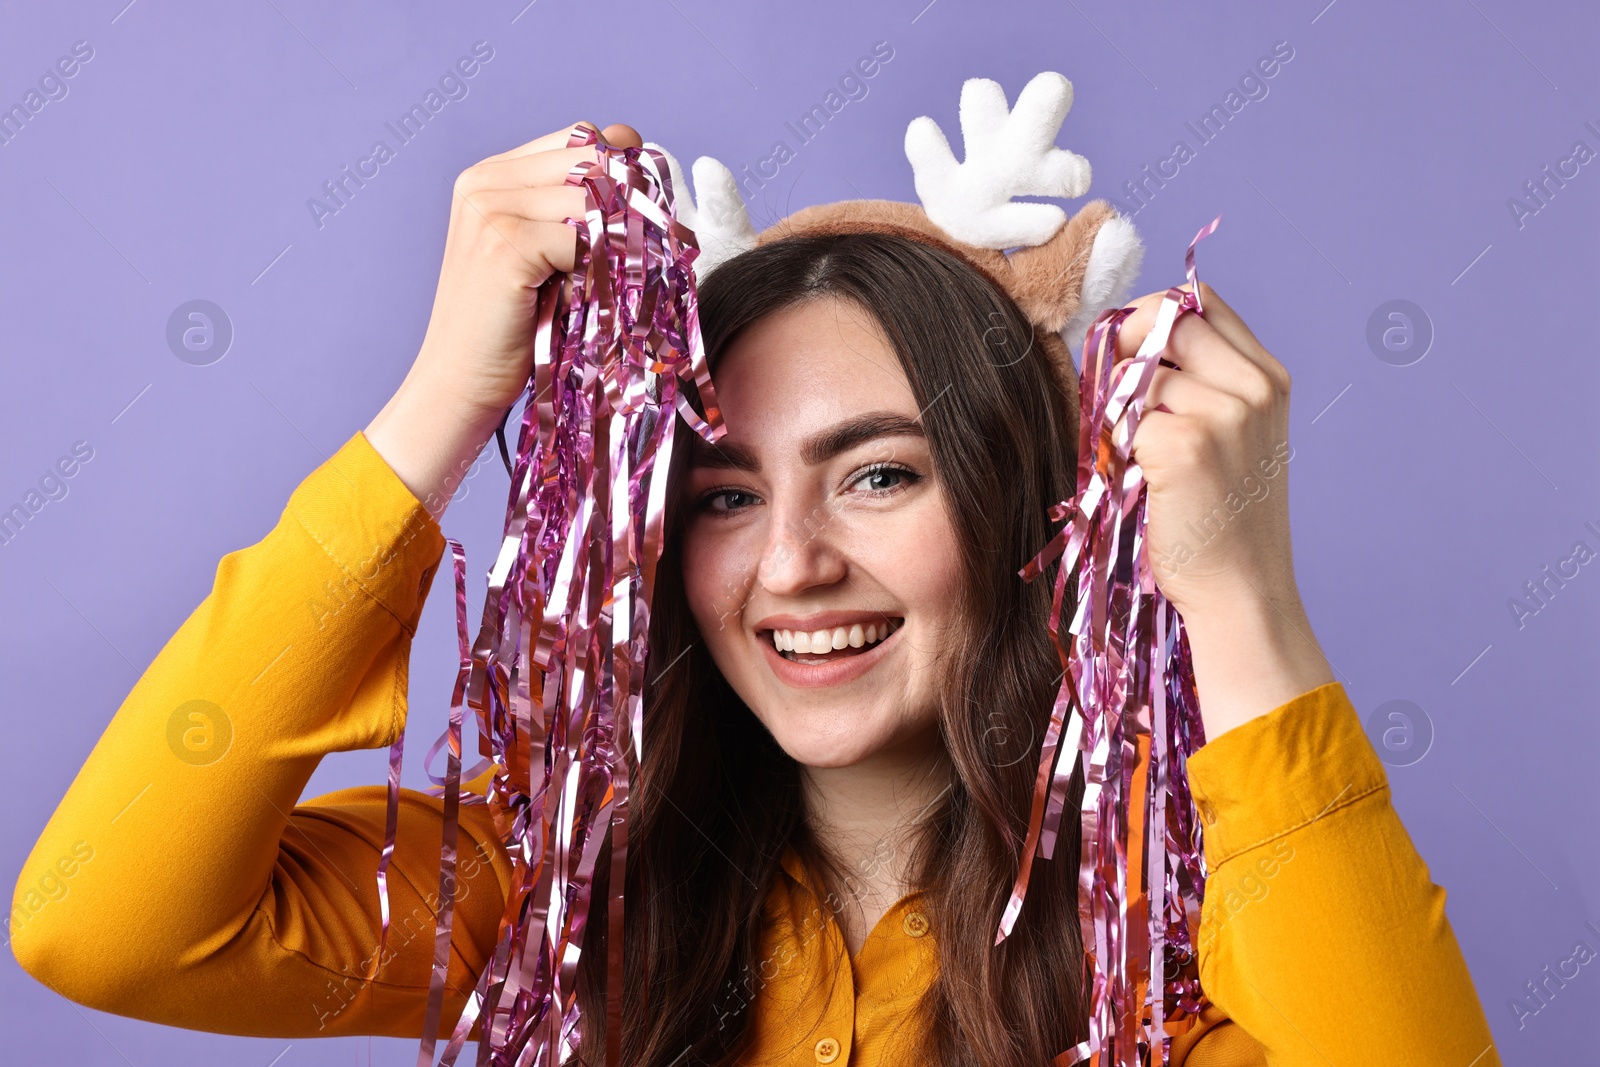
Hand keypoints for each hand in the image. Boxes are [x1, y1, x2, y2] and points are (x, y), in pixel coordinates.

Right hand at [365, 120, 642, 517]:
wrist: (460, 384)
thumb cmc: (513, 329)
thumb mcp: (549, 258)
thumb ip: (580, 217)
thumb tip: (648, 188)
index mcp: (493, 174)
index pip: (581, 137)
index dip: (623, 169)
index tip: (648, 211)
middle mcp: (487, 181)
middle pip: (591, 158)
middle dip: (632, 199)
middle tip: (661, 243)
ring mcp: (491, 209)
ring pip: (592, 198)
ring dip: (621, 237)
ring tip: (633, 273)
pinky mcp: (505, 244)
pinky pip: (582, 239)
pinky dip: (601, 267)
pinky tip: (597, 294)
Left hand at [1103, 280, 1333, 737]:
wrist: (1240, 591)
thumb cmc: (1222, 521)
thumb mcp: (1232, 438)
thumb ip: (1198, 385)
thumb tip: (1122, 343)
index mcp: (1268, 378)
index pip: (1201, 302)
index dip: (1153, 317)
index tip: (1131, 352)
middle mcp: (1254, 387)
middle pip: (1167, 320)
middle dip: (1126, 348)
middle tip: (1117, 399)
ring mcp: (1225, 413)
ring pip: (1140, 376)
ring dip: (1124, 412)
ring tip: (1142, 460)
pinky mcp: (1185, 445)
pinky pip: (1126, 421)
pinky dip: (1122, 450)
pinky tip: (1147, 484)